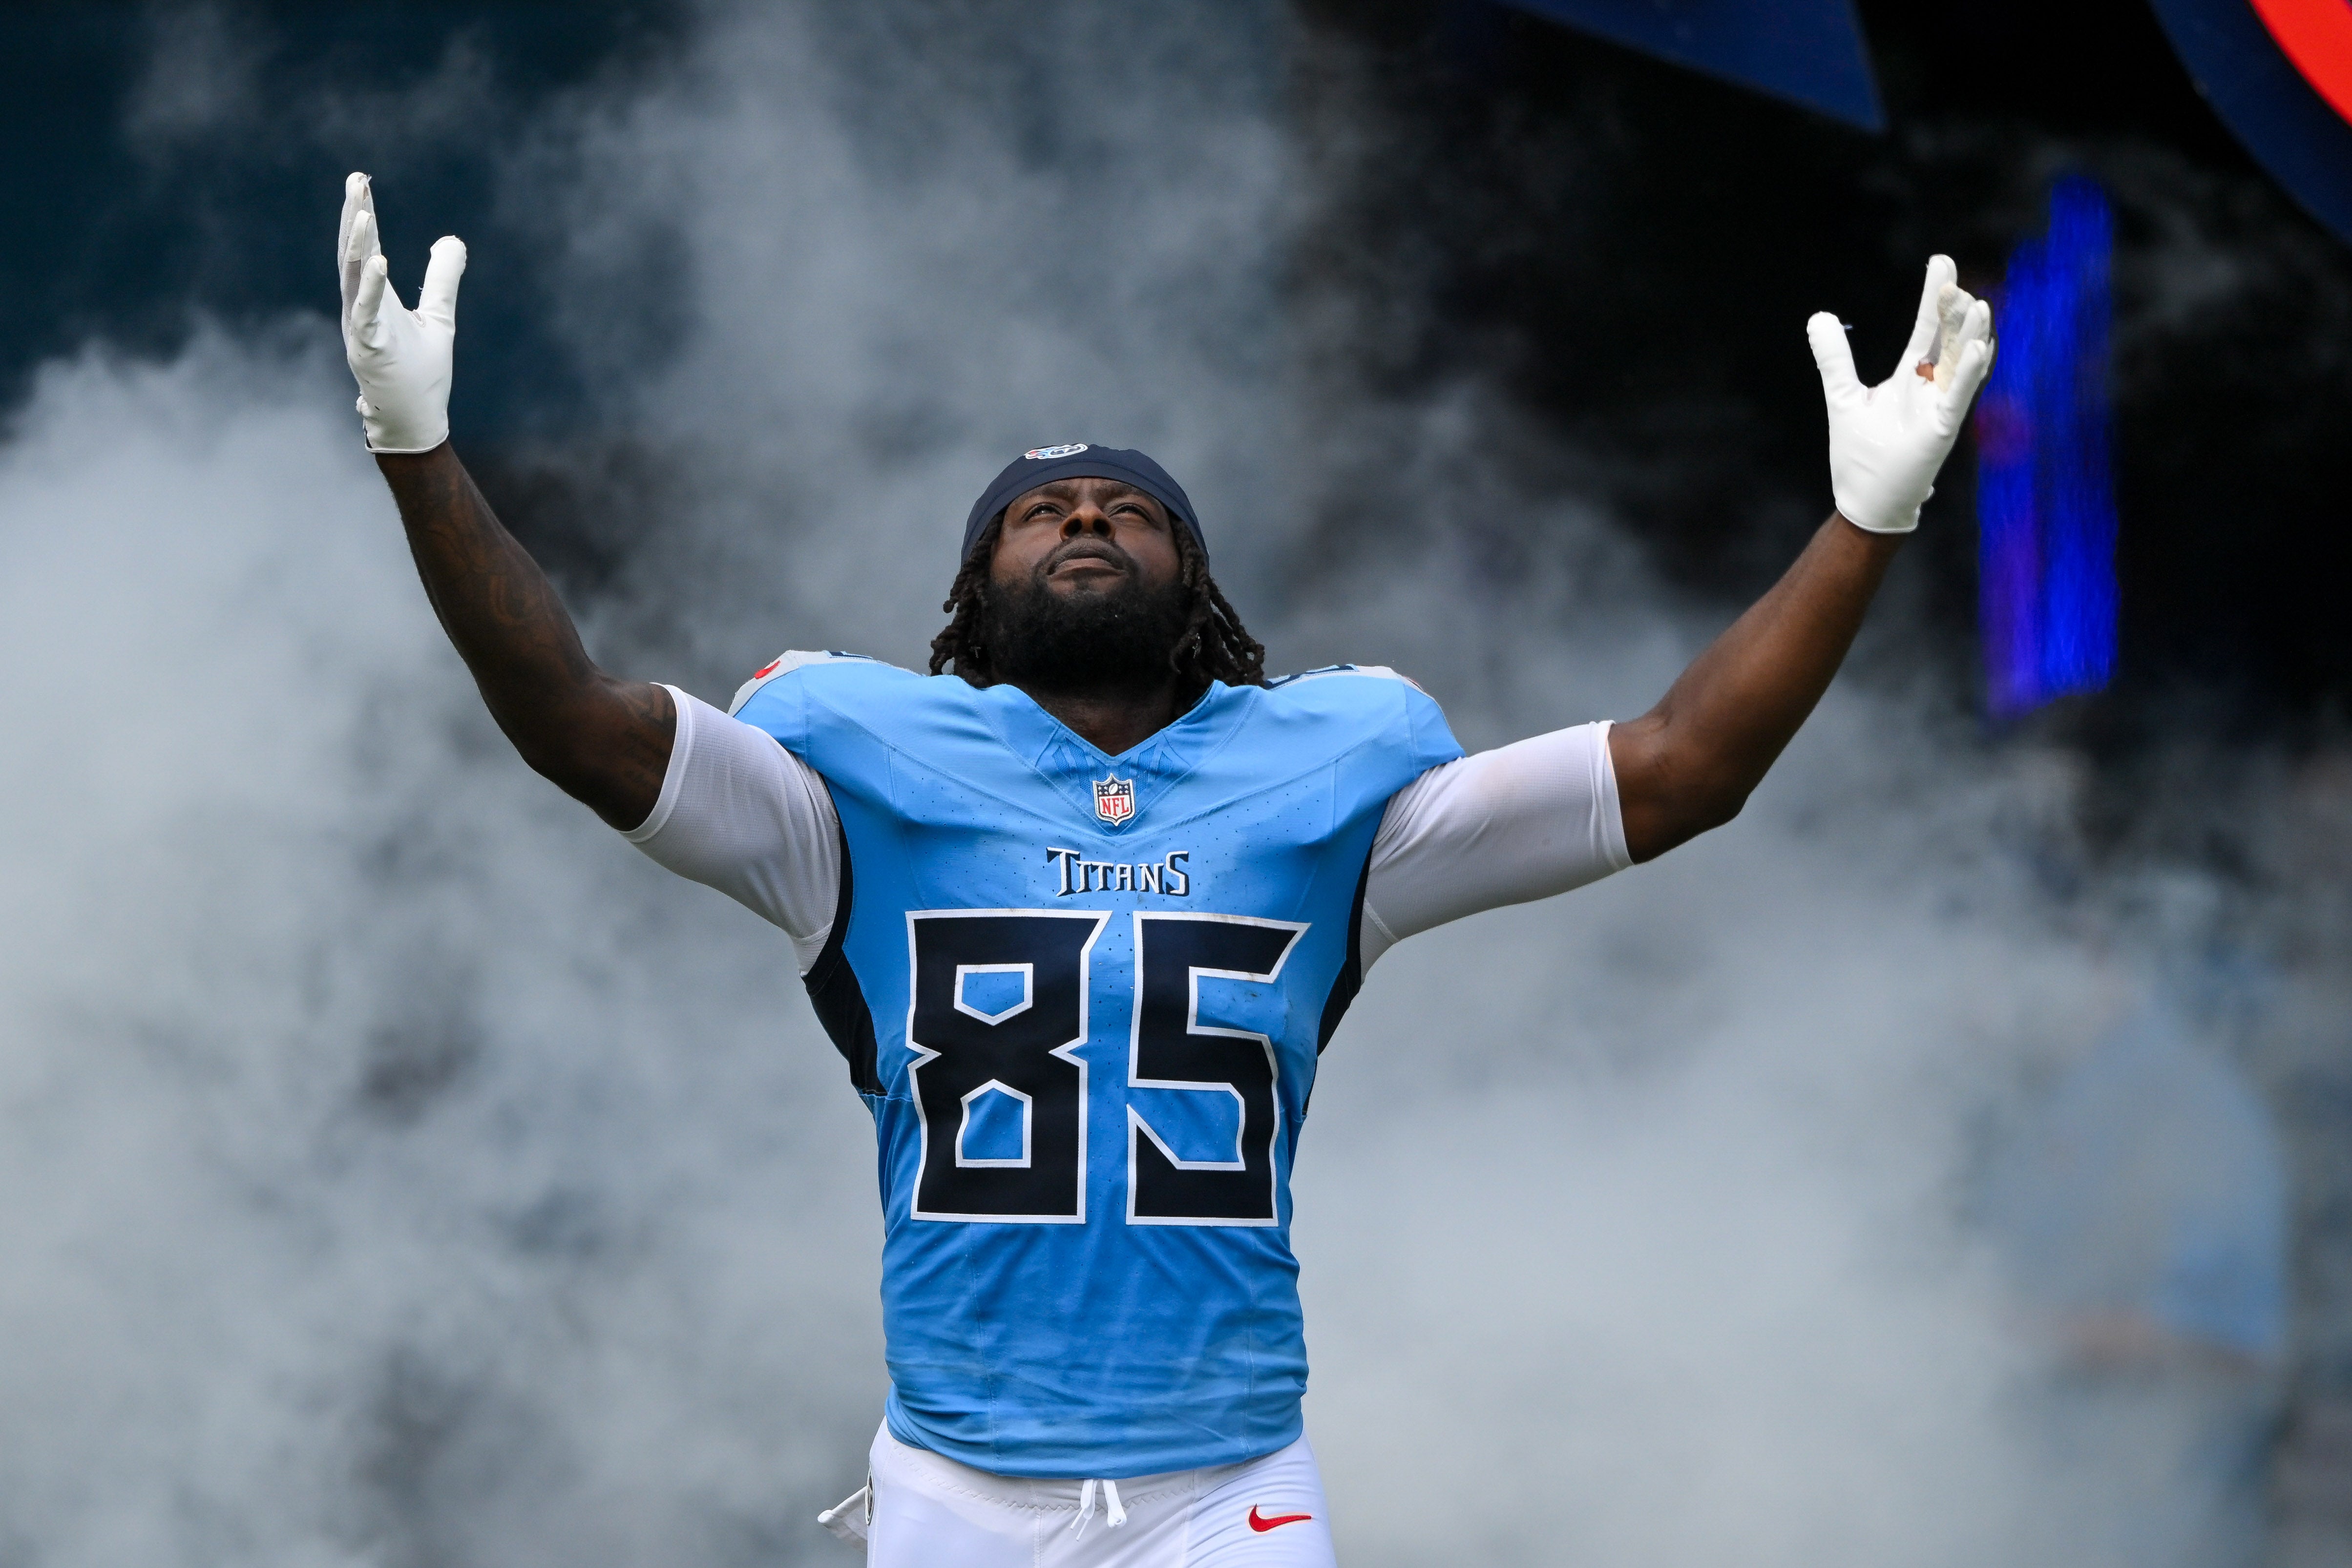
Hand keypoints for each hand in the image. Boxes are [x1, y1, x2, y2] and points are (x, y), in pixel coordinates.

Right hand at [336, 172, 465, 453]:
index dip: (363, 214)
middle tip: (355, 180)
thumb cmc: (421, 372)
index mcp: (372, 299)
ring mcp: (360, 328)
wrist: (415, 421)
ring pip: (353, 278)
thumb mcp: (439, 316)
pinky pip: (367, 314)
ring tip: (365, 210)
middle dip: (354, 217)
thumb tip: (452, 240)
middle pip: (353, 254)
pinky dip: (372, 288)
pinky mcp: (369, 350)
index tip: (360, 180)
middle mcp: (359, 308)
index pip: (365, 248)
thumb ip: (442, 279)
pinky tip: (380, 261)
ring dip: (359, 244)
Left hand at [1805, 255, 1993, 534]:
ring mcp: (1940, 408)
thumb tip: (1818, 316)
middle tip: (1952, 274)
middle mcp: (1932, 387)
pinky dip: (1967, 374)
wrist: (1865, 500)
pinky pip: (1958, 397)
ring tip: (1976, 303)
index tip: (1942, 262)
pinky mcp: (1941, 430)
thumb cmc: (1861, 453)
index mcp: (1912, 376)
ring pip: (1961, 364)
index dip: (1934, 296)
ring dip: (1969, 334)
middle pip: (1947, 338)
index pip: (1927, 328)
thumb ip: (1834, 358)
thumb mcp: (1842, 396)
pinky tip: (1978, 347)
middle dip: (1952, 307)